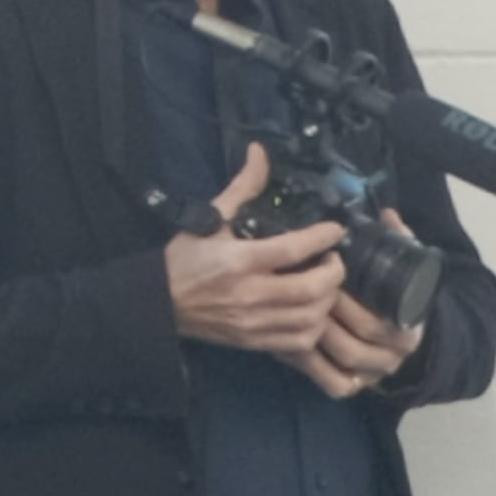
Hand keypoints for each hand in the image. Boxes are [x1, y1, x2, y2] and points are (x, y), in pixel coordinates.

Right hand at [164, 146, 344, 355]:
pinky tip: (312, 312)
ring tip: (325, 285)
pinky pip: (298, 343)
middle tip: (333, 259)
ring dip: (327, 302)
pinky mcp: (255, 343)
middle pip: (311, 289)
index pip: (293, 249)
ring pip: (310, 320)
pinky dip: (314, 328)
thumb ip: (243, 187)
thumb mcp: (211, 217)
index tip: (336, 230)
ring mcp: (255, 323)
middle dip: (333, 273)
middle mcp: (251, 294)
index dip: (323, 237)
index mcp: (240, 260)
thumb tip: (259, 152)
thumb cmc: (185, 259)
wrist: (159, 303)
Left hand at [292, 214, 426, 400]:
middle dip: (325, 321)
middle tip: (299, 297)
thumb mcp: (399, 268)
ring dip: (315, 341)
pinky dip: (312, 368)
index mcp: (408, 327)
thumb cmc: (391, 293)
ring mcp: (373, 375)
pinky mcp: (353, 386)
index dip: (348, 304)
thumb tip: (387, 215)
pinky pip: (333, 384)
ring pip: (342, 364)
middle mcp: (393, 356)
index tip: (326, 280)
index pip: (375, 322)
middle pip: (353, 346)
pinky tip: (292, 344)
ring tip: (292, 315)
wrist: (399, 331)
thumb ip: (398, 242)